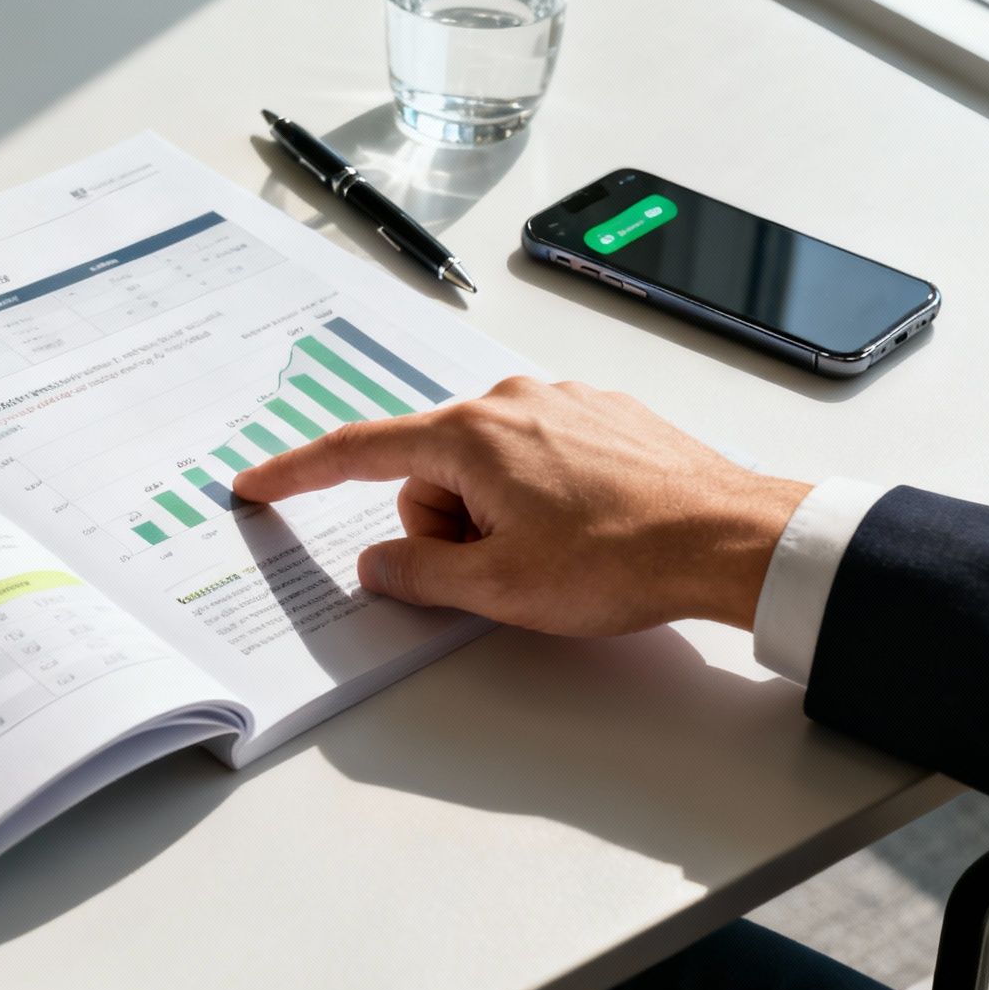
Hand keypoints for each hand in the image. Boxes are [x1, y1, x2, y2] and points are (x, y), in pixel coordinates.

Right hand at [231, 376, 810, 636]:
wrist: (729, 538)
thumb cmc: (623, 558)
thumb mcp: (500, 588)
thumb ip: (419, 574)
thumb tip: (381, 566)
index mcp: (472, 436)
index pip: (359, 451)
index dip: (299, 472)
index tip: (259, 483)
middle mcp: (510, 401)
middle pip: (431, 470)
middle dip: (447, 526)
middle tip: (498, 571)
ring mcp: (560, 402)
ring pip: (486, 466)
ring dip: (497, 515)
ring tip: (556, 554)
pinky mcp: (602, 414)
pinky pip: (536, 456)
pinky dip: (540, 496)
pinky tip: (584, 529)